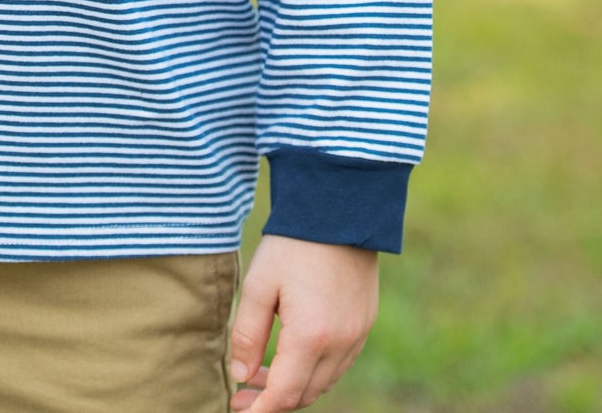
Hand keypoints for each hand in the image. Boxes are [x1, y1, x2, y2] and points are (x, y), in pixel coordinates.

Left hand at [228, 233, 378, 409]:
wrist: (340, 208)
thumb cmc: (294, 244)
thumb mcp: (260, 284)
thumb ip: (247, 334)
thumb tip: (240, 375)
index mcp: (312, 338)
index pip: (285, 396)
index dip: (260, 410)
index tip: (237, 407)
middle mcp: (341, 345)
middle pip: (305, 394)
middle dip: (273, 398)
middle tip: (243, 389)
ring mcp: (357, 335)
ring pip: (324, 381)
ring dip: (294, 384)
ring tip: (263, 370)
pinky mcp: (364, 322)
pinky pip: (339, 362)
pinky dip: (315, 368)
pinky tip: (293, 352)